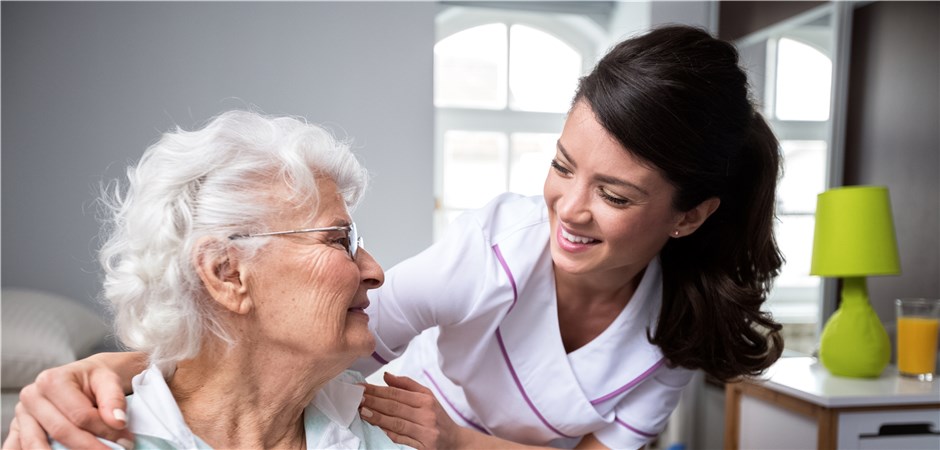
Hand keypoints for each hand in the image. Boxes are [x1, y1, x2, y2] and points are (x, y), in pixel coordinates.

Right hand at [2, 354, 136, 449]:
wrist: (84, 379)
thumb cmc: (95, 380)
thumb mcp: (109, 381)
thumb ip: (114, 399)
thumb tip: (118, 421)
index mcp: (52, 380)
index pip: (80, 415)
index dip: (104, 431)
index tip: (125, 441)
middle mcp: (32, 396)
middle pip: (61, 431)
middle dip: (89, 447)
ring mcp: (21, 415)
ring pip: (37, 445)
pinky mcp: (17, 429)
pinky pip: (18, 447)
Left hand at [359, 372, 461, 449]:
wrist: (455, 441)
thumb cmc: (437, 416)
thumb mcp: (427, 397)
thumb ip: (406, 385)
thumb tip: (385, 376)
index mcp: (426, 400)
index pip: (397, 393)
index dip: (377, 390)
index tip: (361, 387)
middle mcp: (426, 414)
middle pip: (395, 407)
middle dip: (373, 401)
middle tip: (356, 398)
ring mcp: (425, 431)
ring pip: (396, 423)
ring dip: (377, 417)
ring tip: (361, 411)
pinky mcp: (423, 446)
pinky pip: (400, 439)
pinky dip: (386, 433)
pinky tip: (375, 427)